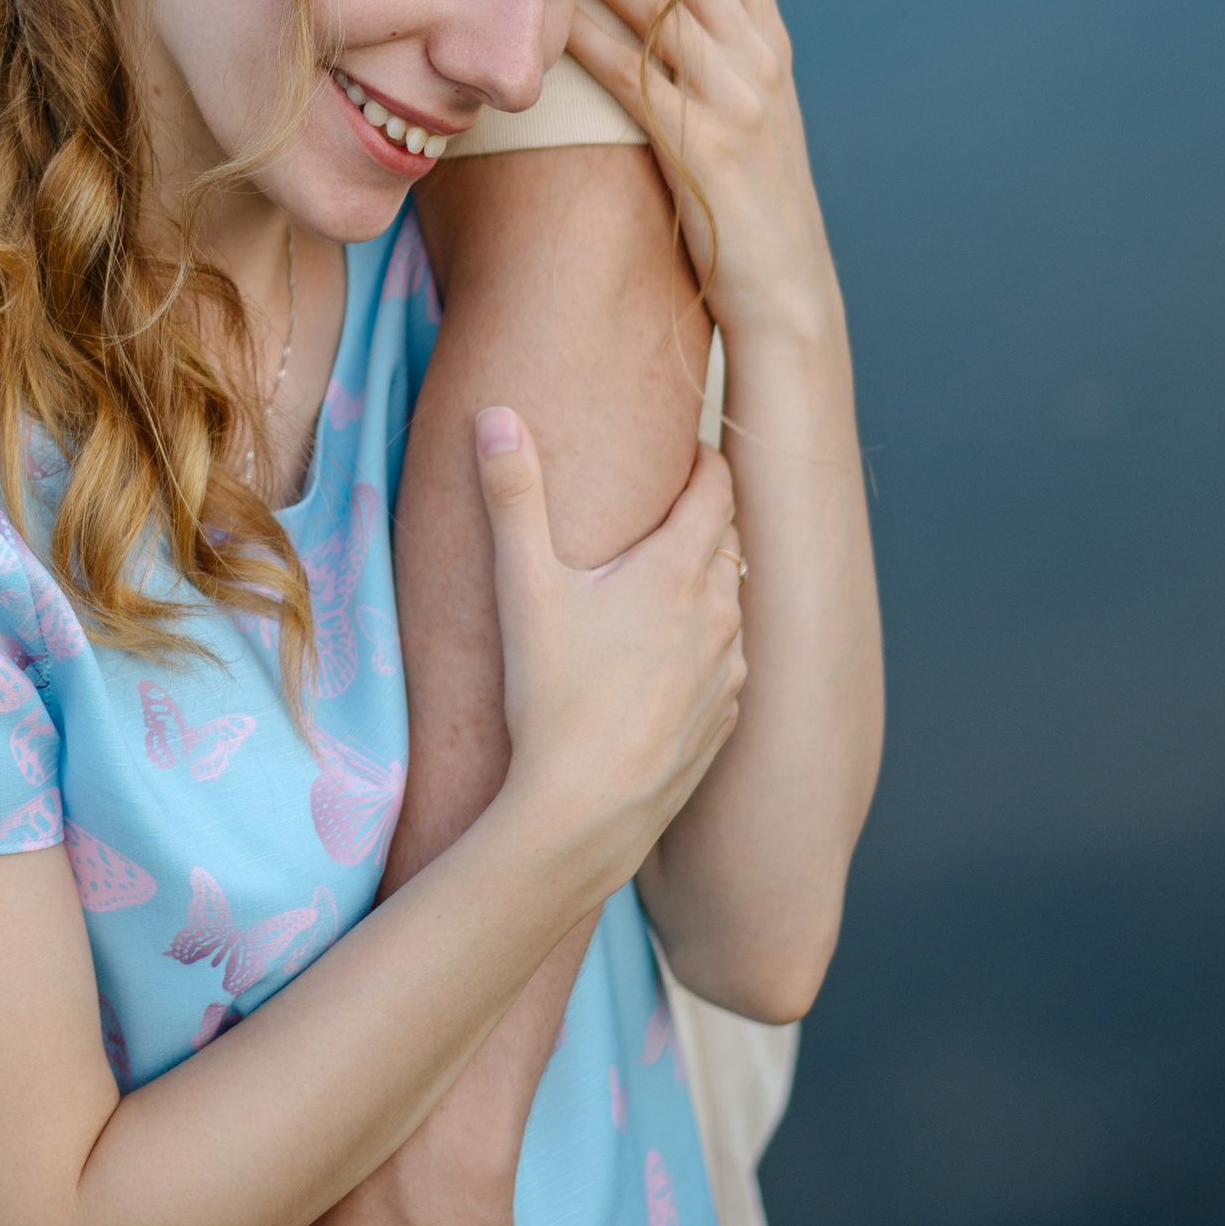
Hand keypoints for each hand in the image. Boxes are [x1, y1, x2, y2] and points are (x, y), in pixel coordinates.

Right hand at [477, 409, 744, 884]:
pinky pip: (726, 663)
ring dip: (705, 584)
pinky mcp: (725, 721)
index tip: (687, 448)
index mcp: (678, 572)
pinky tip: (663, 661)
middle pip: (728, 542)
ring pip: (730, 604)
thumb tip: (494, 414)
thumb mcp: (523, 587)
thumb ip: (513, 494)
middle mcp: (719, 614)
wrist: (585, 811)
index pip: (717, 488)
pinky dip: (704, 646)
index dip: (705, 460)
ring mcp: (728, 672)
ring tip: (660, 585)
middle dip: (705, 517)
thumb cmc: (552, 696)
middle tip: (668, 505)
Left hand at [566, 0, 840, 349]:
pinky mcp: (700, 144)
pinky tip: (551, 11)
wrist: (787, 290)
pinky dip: (590, 36)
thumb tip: (662, 3)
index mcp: (771, 45)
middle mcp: (758, 60)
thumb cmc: (753, 204)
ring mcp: (733, 99)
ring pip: (661, 4)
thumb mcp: (753, 113)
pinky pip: (634, 74)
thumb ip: (720, 55)